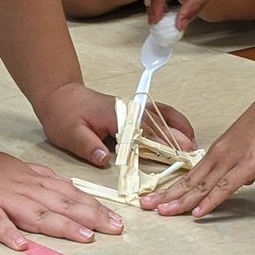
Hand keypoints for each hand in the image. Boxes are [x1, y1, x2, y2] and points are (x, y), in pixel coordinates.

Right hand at [0, 147, 124, 249]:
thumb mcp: (19, 168)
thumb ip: (44, 179)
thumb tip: (70, 186)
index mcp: (34, 182)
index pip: (70, 194)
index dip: (94, 206)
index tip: (117, 219)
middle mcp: (24, 190)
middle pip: (62, 204)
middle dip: (90, 217)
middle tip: (115, 229)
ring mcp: (3, 200)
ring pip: (37, 213)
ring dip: (62, 225)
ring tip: (85, 237)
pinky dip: (9, 234)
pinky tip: (22, 246)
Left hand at [35, 81, 195, 165]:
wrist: (60, 96)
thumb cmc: (63, 114)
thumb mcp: (69, 133)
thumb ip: (87, 146)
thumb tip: (104, 159)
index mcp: (115, 116)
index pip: (143, 131)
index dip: (162, 142)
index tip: (178, 152)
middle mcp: (128, 110)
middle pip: (159, 123)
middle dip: (178, 137)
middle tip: (194, 154)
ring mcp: (132, 109)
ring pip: (162, 115)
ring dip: (180, 127)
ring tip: (194, 144)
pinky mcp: (133, 112)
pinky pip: (158, 114)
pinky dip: (173, 122)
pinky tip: (182, 133)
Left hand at [140, 92, 254, 217]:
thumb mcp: (254, 144)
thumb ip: (246, 162)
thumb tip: (245, 178)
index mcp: (220, 149)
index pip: (191, 173)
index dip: (173, 187)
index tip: (158, 196)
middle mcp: (220, 154)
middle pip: (188, 180)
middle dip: (166, 195)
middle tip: (145, 206)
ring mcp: (232, 160)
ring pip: (200, 185)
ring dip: (180, 201)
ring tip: (162, 212)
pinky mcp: (247, 165)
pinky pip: (224, 188)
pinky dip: (210, 202)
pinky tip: (198, 213)